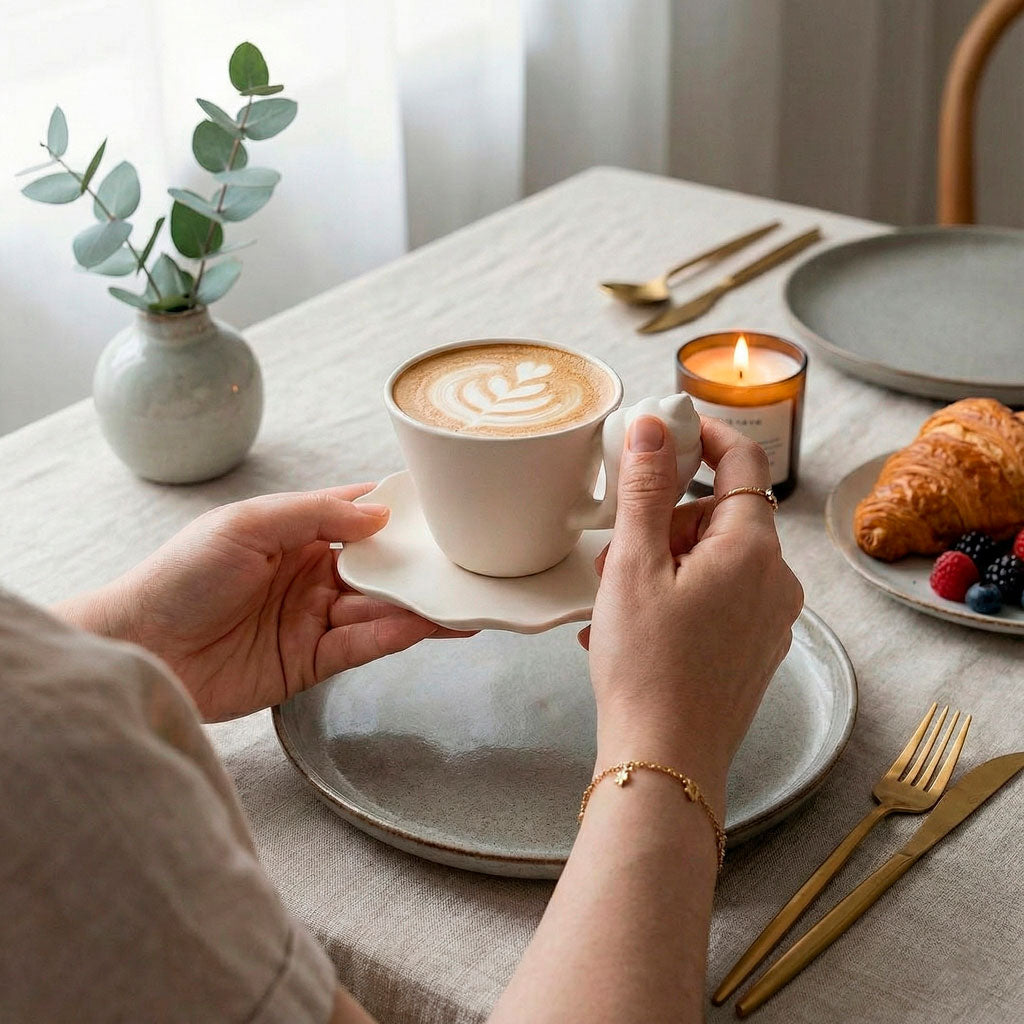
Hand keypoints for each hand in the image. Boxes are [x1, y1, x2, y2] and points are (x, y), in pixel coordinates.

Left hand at [63, 486, 469, 721]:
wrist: (141, 648)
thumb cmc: (181, 576)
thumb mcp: (246, 525)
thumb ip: (314, 516)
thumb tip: (381, 514)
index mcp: (294, 534)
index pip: (359, 517)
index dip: (399, 513)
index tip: (444, 508)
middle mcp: (311, 575)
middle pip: (379, 568)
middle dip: (421, 565)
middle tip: (471, 562)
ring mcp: (312, 619)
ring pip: (379, 608)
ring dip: (420, 605)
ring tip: (466, 600)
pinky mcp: (310, 662)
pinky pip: (362, 646)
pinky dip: (395, 636)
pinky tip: (426, 627)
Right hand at [582, 416, 802, 809]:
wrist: (665, 760)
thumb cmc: (647, 665)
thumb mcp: (633, 566)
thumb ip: (646, 489)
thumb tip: (653, 426)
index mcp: (752, 550)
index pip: (743, 461)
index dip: (705, 435)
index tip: (666, 431)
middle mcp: (776, 580)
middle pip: (720, 516)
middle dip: (665, 521)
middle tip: (615, 551)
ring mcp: (770, 619)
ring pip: (716, 560)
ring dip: (665, 562)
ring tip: (615, 600)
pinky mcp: (756, 649)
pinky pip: (719, 599)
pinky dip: (678, 596)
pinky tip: (634, 627)